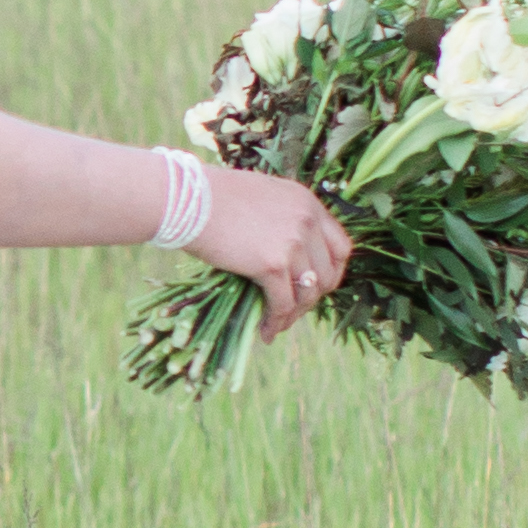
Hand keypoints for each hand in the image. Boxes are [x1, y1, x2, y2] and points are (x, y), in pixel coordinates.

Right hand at [208, 165, 351, 331]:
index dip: (331, 271)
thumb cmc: (212, 196)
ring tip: (277, 324)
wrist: (187, 198)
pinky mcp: (272, 263)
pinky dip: (276, 321)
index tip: (314, 286)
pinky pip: (283, 303)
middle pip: (328, 274)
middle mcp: (307, 221)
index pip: (340, 246)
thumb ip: (283, 219)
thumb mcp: (263, 197)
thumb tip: (287, 253)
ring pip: (308, 293)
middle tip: (292, 309)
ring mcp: (293, 242)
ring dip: (294, 314)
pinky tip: (264, 330)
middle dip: (312, 297)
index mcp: (307, 203)